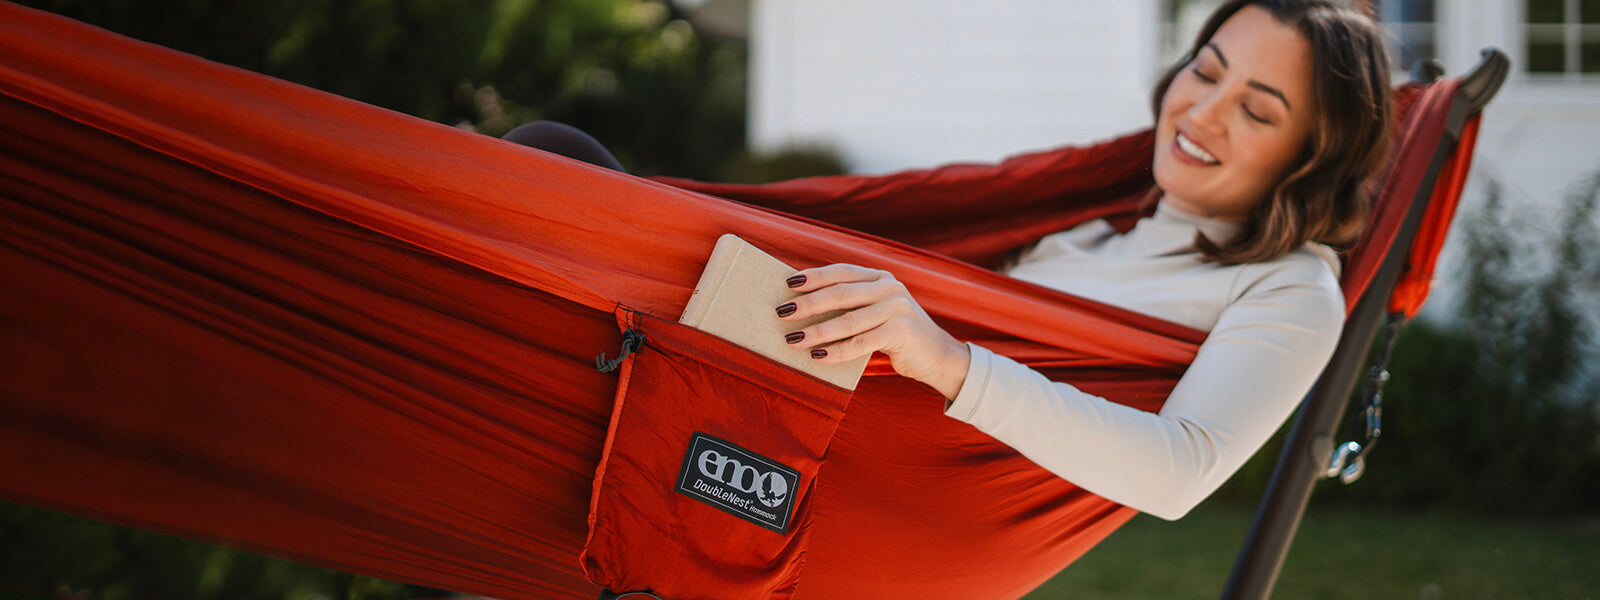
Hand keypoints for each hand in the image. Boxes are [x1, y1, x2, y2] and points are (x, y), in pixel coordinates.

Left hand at [776, 264, 970, 398]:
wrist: (937, 356)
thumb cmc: (896, 334)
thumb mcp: (876, 311)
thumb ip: (851, 305)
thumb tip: (803, 309)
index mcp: (880, 277)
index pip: (841, 271)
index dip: (814, 277)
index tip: (787, 284)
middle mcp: (889, 288)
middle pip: (841, 293)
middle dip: (808, 304)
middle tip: (782, 313)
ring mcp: (897, 309)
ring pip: (848, 320)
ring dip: (817, 331)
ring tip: (793, 340)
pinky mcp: (901, 332)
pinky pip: (861, 343)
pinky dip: (836, 352)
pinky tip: (818, 357)